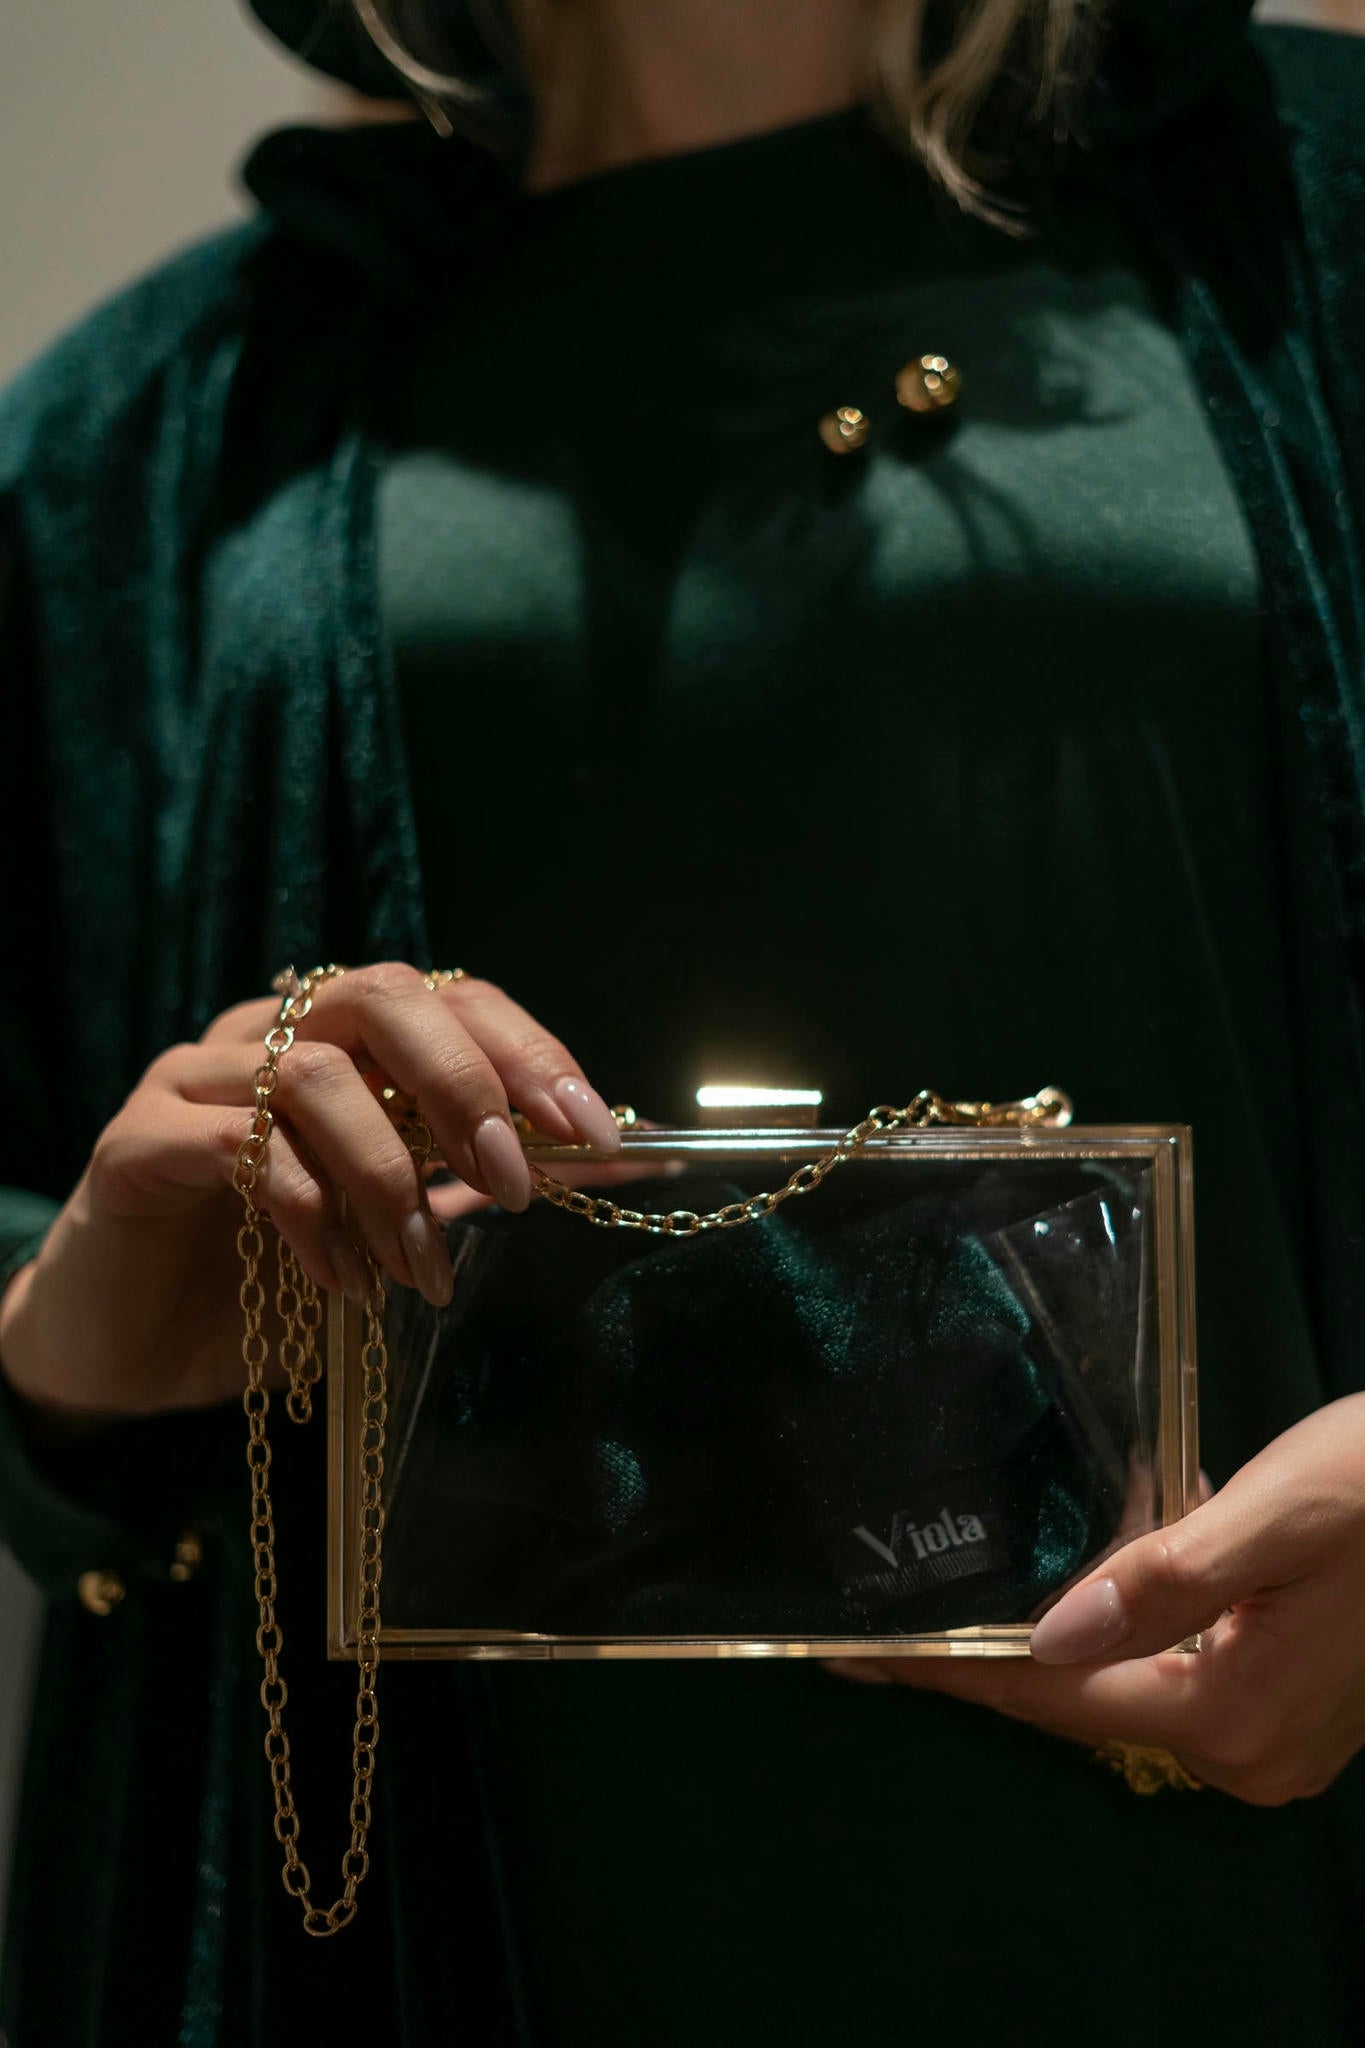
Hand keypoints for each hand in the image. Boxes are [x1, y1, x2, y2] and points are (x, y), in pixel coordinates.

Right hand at [0, 966, 620, 1421]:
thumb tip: (614, 1156)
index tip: (594, 1132)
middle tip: (513, 1182)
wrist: (129, 1350)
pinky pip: (241, 1146)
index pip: (449, 998)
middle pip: (382, 996)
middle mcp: (268, 1034)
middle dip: (467, 1083)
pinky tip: (342, 1280)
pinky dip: (310, 1213)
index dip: (528, 1052)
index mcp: (339, 1039)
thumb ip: (480, 1181)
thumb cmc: (270, 1278)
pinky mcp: (138, 1139)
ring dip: (390, 1178)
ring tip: (419, 1271)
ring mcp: (195, 1078)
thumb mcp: (398, 1226)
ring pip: (318, 1078)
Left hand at [830, 1394, 1364, 1805]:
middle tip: (892, 1618)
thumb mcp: (1279, 1513)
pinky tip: (1089, 1582)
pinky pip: (1175, 1675)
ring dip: (1059, 1642)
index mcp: (1234, 1714)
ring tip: (962, 1598)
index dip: (954, 1668)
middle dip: (993, 1657)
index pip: (1054, 1693)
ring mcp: (1277, 1742)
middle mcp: (1250, 1753)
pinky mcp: (1294, 1709)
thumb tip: (1048, 1634)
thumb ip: (1167, 1576)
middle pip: (1083, 1703)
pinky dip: (1124, 1634)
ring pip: (1127, 1689)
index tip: (857, 1655)